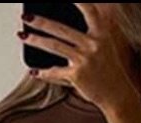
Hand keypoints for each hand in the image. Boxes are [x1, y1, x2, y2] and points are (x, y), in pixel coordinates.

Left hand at [19, 3, 134, 111]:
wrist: (117, 94)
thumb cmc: (108, 69)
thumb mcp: (105, 45)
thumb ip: (93, 30)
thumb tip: (80, 17)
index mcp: (101, 34)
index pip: (89, 10)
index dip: (79, 2)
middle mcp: (93, 44)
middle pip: (62, 29)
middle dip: (41, 21)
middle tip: (26, 16)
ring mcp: (85, 60)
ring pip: (55, 46)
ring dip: (36, 40)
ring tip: (23, 35)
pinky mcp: (78, 76)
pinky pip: (56, 71)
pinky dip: (44, 72)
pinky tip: (34, 71)